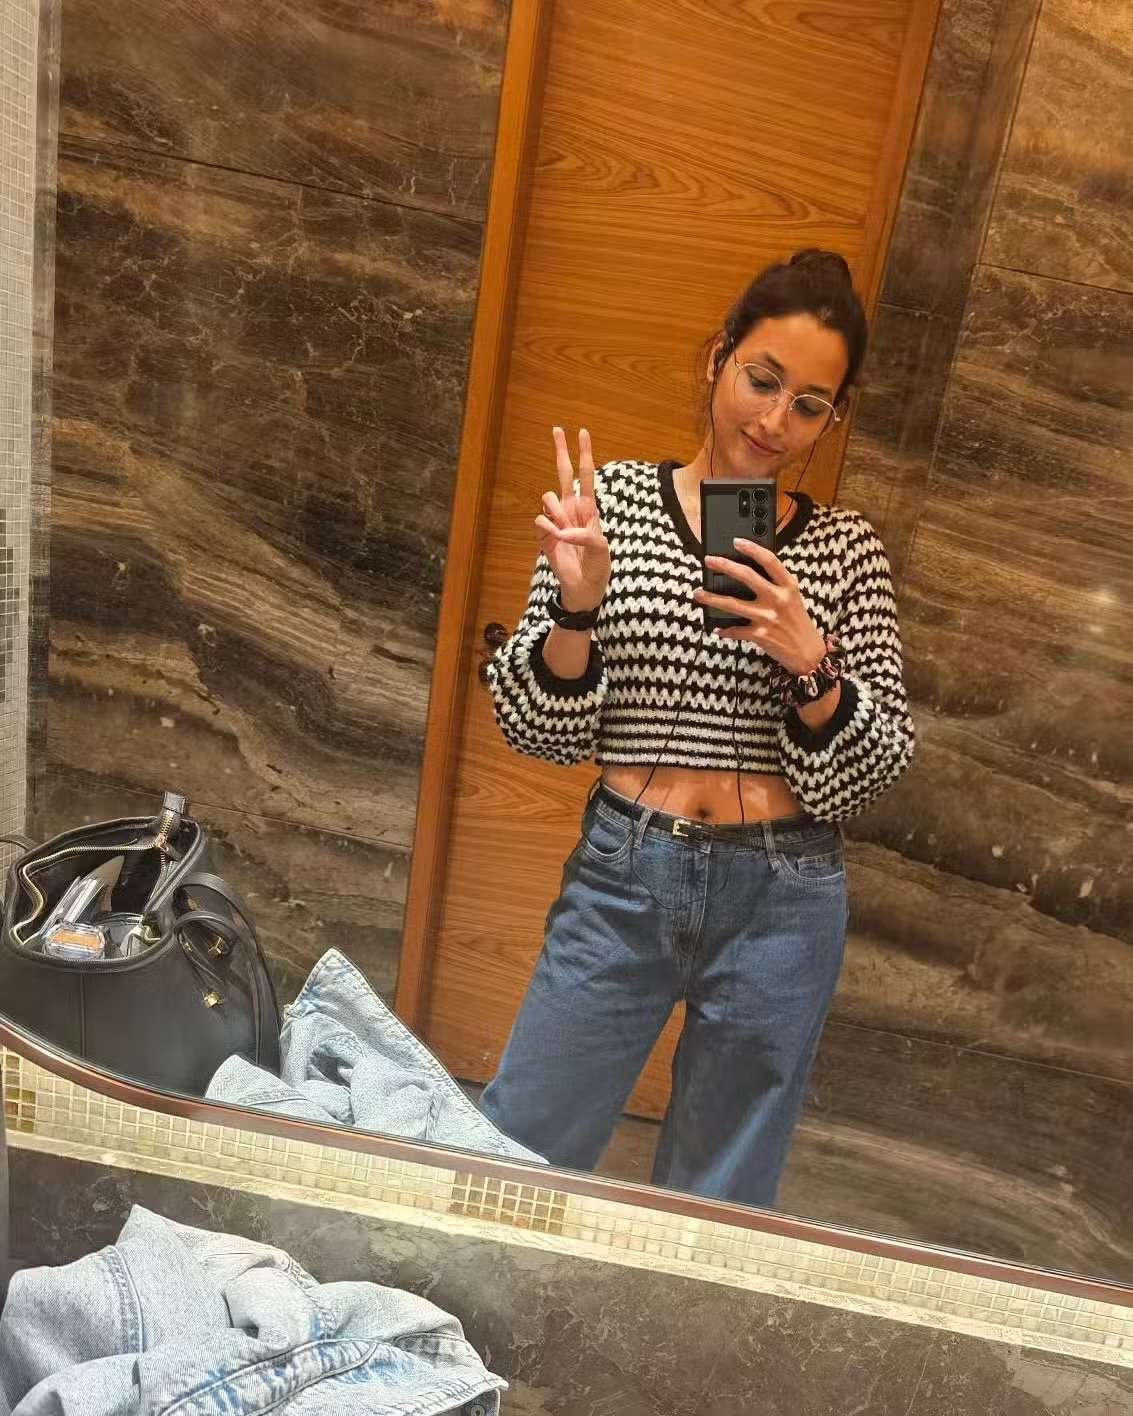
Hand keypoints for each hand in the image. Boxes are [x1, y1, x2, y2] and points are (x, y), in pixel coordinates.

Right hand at [535, 427, 610, 612]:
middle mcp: (571, 509)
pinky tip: (556, 539)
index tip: (582, 432)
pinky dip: (548, 528)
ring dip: (557, 511)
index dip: (584, 454)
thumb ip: (587, 535)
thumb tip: (563, 529)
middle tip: (557, 429)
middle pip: (564, 473)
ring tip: (565, 531)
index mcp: (589, 508)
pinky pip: (539, 519)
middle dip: (561, 451)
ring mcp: (555, 520)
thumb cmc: (597, 567)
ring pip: (548, 496)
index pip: (587, 475)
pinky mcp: (543, 533)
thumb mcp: (601, 550)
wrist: (584, 588)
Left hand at [694, 539, 825, 673]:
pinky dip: (725, 630)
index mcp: (788, 586)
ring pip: (733, 604)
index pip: (770, 560)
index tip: (736, 541)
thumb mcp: (792, 597)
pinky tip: (717, 629)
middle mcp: (778, 599)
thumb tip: (747, 570)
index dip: (752, 548)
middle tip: (709, 560)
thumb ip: (776, 583)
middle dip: (725, 566)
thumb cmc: (797, 621)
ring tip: (698, 594)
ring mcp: (768, 617)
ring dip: (712, 599)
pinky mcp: (760, 635)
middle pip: (747, 576)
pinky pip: (735, 630)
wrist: (808, 652)